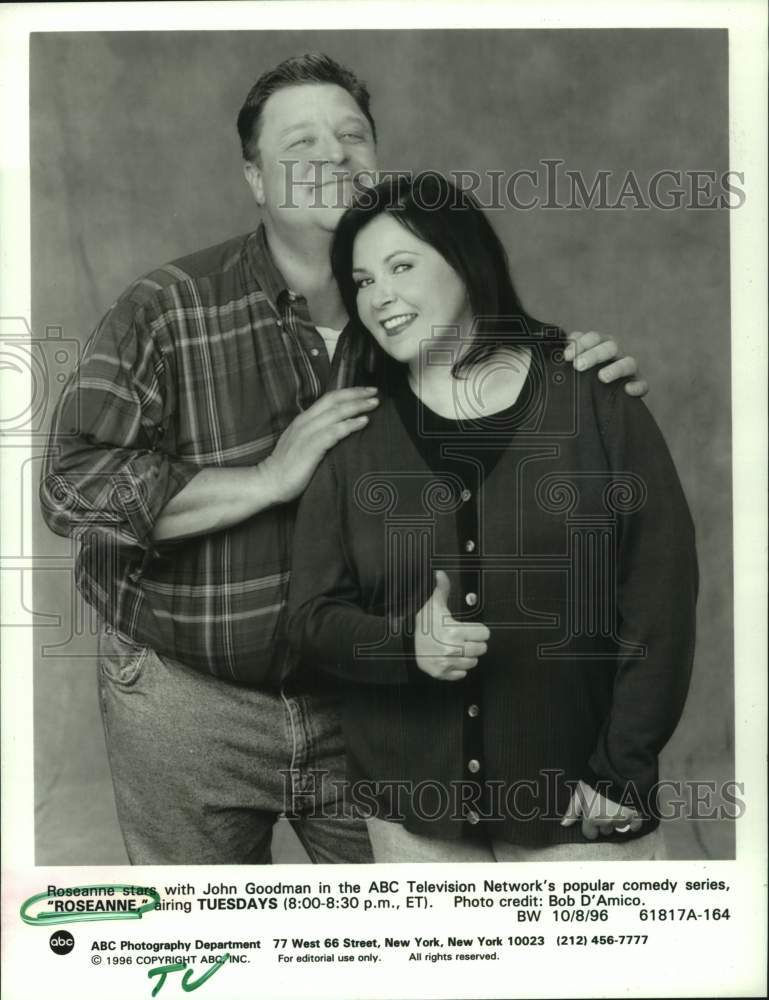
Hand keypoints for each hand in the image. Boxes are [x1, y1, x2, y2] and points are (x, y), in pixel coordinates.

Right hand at [260, 387, 378, 503]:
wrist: (269, 482)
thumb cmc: (288, 467)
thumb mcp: (303, 443)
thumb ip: (317, 434)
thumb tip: (340, 430)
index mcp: (303, 419)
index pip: (329, 398)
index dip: (349, 392)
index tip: (366, 390)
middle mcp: (305, 422)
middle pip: (334, 400)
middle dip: (356, 394)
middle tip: (375, 392)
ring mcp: (307, 434)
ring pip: (336, 413)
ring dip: (357, 406)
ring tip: (374, 404)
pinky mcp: (311, 448)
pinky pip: (334, 432)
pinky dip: (350, 425)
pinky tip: (363, 422)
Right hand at [414, 571, 489, 680]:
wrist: (403, 641)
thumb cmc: (422, 623)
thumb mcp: (433, 605)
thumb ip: (442, 588)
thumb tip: (440, 573)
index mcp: (455, 631)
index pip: (484, 633)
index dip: (478, 630)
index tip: (472, 629)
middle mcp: (453, 649)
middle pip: (481, 649)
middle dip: (475, 643)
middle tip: (465, 639)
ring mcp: (447, 663)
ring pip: (473, 662)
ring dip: (468, 656)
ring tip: (458, 648)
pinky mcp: (442, 673)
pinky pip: (461, 674)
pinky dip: (458, 669)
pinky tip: (452, 659)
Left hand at [560, 779, 642, 839]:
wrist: (619, 769)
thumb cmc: (596, 779)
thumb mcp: (580, 791)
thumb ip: (572, 809)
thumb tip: (565, 824)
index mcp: (591, 817)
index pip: (590, 834)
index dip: (590, 826)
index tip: (592, 818)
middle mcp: (607, 822)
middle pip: (605, 831)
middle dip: (605, 823)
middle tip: (605, 808)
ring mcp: (623, 820)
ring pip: (619, 828)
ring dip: (618, 820)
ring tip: (616, 805)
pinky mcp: (637, 816)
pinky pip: (635, 826)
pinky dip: (634, 821)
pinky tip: (630, 811)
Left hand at [563, 331, 648, 396]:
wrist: (601, 397)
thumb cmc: (585, 374)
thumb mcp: (576, 361)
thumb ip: (571, 352)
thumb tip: (562, 350)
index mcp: (602, 344)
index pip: (594, 337)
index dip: (581, 344)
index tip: (567, 356)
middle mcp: (617, 353)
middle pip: (611, 347)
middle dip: (594, 355)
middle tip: (578, 365)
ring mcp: (629, 369)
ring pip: (629, 363)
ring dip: (616, 368)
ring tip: (602, 377)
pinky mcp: (638, 384)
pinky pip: (642, 384)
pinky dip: (637, 386)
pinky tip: (627, 390)